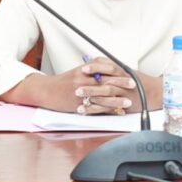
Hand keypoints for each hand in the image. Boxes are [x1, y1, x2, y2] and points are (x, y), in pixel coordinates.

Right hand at [0, 57, 136, 113]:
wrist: (47, 91)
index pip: (105, 70)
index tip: (131, 75)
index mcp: (84, 70)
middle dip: (121, 84)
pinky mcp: (78, 104)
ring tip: (128, 102)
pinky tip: (114, 112)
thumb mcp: (78, 72)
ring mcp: (80, 93)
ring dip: (116, 100)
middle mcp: (83, 80)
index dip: (119, 73)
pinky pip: (94, 108)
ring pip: (102, 96)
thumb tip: (108, 68)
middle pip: (106, 82)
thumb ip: (92, 70)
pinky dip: (106, 110)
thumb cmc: (64, 82)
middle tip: (134, 86)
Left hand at [75, 60, 163, 114]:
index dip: (96, 68)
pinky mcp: (122, 106)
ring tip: (78, 97)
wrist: (155, 92)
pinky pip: (106, 108)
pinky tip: (83, 110)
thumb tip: (93, 60)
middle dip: (90, 84)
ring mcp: (123, 95)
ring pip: (105, 95)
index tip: (84, 68)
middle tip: (76, 86)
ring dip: (91, 96)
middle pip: (105, 83)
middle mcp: (122, 83)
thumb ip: (110, 65)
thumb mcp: (126, 70)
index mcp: (123, 72)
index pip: (108, 67)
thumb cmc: (139, 81)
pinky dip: (94, 109)